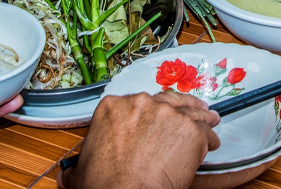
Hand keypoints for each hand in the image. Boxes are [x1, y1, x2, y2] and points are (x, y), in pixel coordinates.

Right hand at [59, 92, 220, 188]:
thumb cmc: (106, 185)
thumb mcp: (82, 169)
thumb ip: (82, 163)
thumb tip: (69, 175)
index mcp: (112, 107)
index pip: (136, 102)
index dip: (148, 112)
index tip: (153, 119)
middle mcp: (141, 103)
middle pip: (165, 100)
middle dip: (176, 108)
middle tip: (184, 115)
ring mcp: (168, 113)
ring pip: (189, 110)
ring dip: (200, 116)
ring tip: (208, 119)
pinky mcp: (190, 129)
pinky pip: (205, 131)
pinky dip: (209, 138)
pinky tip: (211, 142)